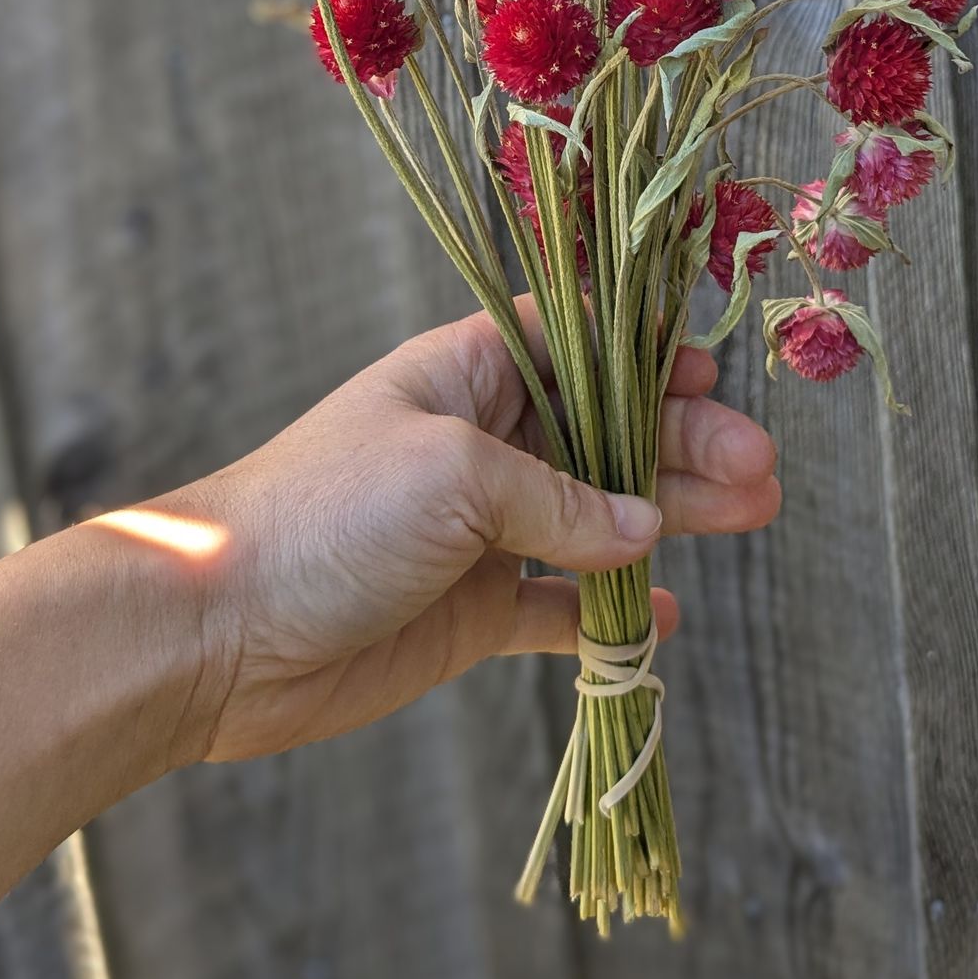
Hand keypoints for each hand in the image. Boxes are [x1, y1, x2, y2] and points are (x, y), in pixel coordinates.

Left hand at [148, 306, 779, 762]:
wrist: (214, 632)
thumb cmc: (324, 513)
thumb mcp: (454, 474)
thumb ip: (562, 498)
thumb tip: (644, 528)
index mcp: (468, 376)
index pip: (579, 347)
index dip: (648, 358)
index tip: (716, 381)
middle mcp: (480, 445)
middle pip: (609, 433)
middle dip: (688, 447)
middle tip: (763, 475)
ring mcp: (477, 532)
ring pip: (599, 517)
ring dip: (672, 518)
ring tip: (751, 519)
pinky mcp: (468, 612)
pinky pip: (557, 607)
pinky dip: (609, 610)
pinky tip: (663, 614)